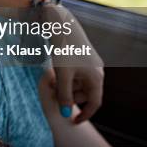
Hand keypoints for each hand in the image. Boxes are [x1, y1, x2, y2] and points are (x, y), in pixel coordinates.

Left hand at [39, 3, 104, 123]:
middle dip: (69, 97)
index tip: (73, 122)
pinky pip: (76, 75)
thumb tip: (66, 114)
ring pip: (79, 84)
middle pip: (85, 94)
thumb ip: (64, 95)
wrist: (62, 24)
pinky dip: (66, 78)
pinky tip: (53, 75)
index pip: (95, 103)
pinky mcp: (82, 58)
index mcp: (96, 78)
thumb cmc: (64, 49)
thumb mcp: (62, 75)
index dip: (85, 114)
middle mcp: (97, 71)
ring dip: (65, 87)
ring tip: (49, 83)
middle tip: (52, 95)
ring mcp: (91, 64)